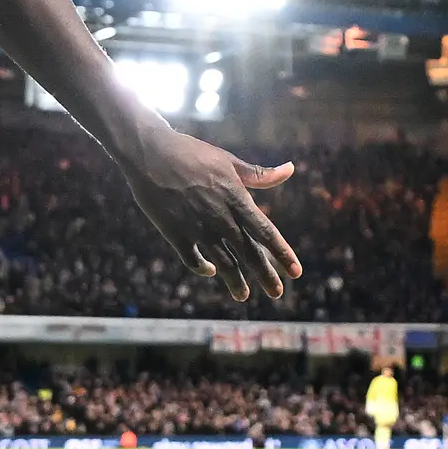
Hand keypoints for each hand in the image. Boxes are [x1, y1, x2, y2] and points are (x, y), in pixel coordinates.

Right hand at [119, 128, 300, 299]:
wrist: (150, 153)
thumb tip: (290, 169)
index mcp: (236, 200)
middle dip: (265, 275)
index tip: (296, 271)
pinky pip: (193, 260)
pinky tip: (211, 272)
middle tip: (277, 293)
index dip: (282, 253)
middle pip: (249, 253)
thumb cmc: (191, 153)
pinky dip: (203, 268)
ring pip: (223, 263)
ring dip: (236, 281)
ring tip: (244, 295)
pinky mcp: (176, 234)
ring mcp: (198, 229)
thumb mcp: (229, 161)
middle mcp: (221, 219)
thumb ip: (259, 174)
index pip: (266, 232)